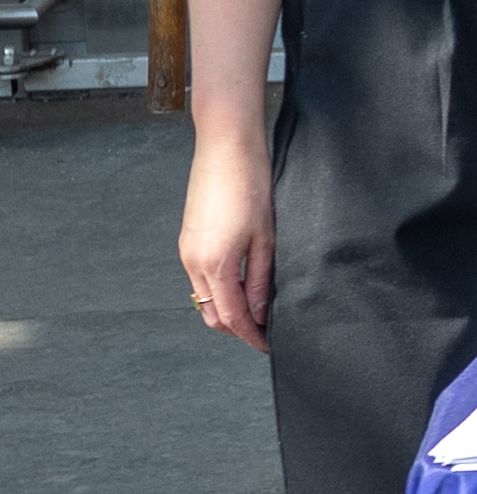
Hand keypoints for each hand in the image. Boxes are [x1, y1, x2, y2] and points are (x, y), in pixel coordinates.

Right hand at [180, 120, 275, 353]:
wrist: (226, 148)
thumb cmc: (251, 186)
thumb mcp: (267, 238)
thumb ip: (262, 280)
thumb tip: (263, 313)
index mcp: (215, 264)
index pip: (232, 317)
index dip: (252, 336)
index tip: (270, 345)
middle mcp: (193, 261)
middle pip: (212, 313)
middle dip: (239, 328)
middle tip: (267, 332)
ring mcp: (187, 250)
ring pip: (205, 297)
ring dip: (229, 310)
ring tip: (261, 312)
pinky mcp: (189, 240)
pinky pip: (202, 278)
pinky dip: (221, 291)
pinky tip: (245, 286)